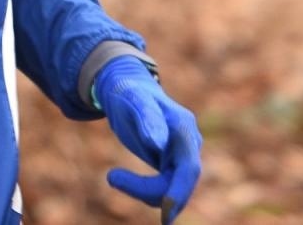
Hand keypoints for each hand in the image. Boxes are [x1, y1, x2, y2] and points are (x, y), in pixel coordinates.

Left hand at [93, 56, 202, 221]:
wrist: (127, 88)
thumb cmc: (129, 91)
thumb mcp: (133, 99)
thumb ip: (147, 118)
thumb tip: (157, 143)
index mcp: (184, 127)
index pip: (189, 168)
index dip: (180, 192)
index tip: (166, 214)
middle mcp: (188, 143)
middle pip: (183, 182)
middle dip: (159, 197)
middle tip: (116, 182)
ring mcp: (182, 155)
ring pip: (172, 189)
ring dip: (145, 192)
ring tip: (113, 176)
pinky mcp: (171, 164)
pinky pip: (164, 187)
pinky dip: (145, 190)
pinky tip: (119, 178)